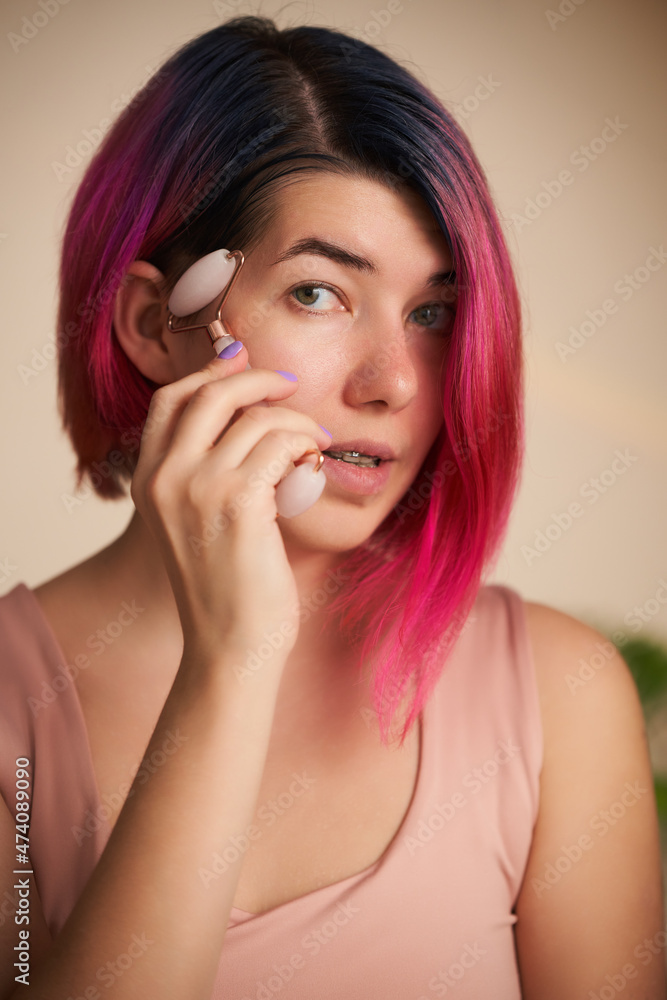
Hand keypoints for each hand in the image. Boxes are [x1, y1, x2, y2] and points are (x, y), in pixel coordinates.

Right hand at [130, 344, 331, 668]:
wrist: (231, 648)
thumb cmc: (229, 589)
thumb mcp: (202, 523)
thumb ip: (212, 470)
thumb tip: (250, 413)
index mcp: (149, 482)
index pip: (170, 401)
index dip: (209, 372)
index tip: (244, 359)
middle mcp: (164, 480)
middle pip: (208, 394)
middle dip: (256, 378)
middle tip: (292, 385)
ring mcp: (196, 490)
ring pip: (255, 418)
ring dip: (297, 422)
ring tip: (316, 443)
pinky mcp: (237, 504)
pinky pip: (279, 443)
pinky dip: (305, 444)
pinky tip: (315, 462)